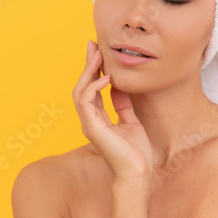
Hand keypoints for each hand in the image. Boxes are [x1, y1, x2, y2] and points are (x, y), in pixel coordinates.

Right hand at [72, 39, 153, 182]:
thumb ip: (122, 105)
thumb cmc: (136, 153)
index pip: (90, 89)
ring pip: (80, 91)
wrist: (137, 173)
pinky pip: (86, 101)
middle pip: (81, 86)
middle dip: (87, 64)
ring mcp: (89, 124)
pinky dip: (94, 87)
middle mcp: (89, 120)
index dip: (93, 69)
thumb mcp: (131, 122)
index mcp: (97, 119)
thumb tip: (117, 86)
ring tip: (98, 56)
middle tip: (92, 44)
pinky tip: (107, 78)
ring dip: (88, 71)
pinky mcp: (92, 128)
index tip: (98, 51)